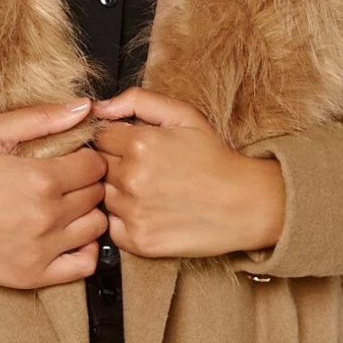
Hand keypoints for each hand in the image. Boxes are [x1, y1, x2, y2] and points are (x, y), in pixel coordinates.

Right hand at [0, 98, 108, 288]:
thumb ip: (40, 118)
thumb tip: (84, 107)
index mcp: (41, 178)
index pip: (94, 165)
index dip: (87, 158)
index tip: (71, 159)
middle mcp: (47, 215)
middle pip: (97, 194)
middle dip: (86, 183)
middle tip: (65, 181)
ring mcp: (42, 249)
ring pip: (97, 227)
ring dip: (88, 213)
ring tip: (65, 206)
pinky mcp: (34, 276)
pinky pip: (86, 264)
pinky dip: (86, 249)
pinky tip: (67, 236)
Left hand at [89, 88, 284, 258]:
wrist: (245, 203)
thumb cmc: (214, 157)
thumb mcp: (184, 115)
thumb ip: (138, 101)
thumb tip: (97, 107)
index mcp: (139, 144)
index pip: (99, 137)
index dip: (114, 140)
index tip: (133, 147)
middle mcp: (131, 179)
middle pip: (96, 168)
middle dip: (115, 165)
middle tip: (145, 170)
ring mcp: (133, 212)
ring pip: (102, 197)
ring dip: (118, 193)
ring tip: (150, 191)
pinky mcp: (138, 241)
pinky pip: (111, 226)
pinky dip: (123, 220)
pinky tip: (148, 211)